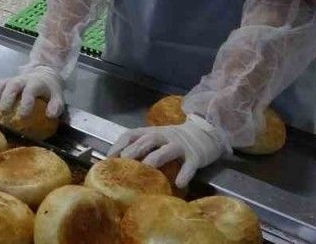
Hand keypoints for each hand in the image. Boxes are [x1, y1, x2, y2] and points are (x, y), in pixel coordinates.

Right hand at [0, 66, 65, 118]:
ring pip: (0, 86)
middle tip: (3, 113)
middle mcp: (22, 80)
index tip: (23, 116)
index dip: (26, 103)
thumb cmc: (49, 90)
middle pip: (12, 86)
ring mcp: (11, 80)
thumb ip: (56, 106)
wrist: (42, 73)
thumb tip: (50, 115)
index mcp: (36, 83)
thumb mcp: (58, 97)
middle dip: (6, 99)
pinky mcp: (3, 82)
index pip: (30, 91)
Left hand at [108, 115, 228, 188]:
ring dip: (155, 159)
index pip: (131, 134)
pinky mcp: (195, 156)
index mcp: (151, 132)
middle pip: (147, 140)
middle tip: (122, 165)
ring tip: (146, 171)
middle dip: (133, 152)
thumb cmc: (175, 140)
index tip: (108, 160)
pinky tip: (179, 184)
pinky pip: (190, 165)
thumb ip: (141, 148)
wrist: (206, 133)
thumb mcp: (156, 139)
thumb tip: (119, 166)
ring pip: (166, 150)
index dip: (118, 145)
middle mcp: (164, 136)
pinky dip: (184, 174)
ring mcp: (180, 145)